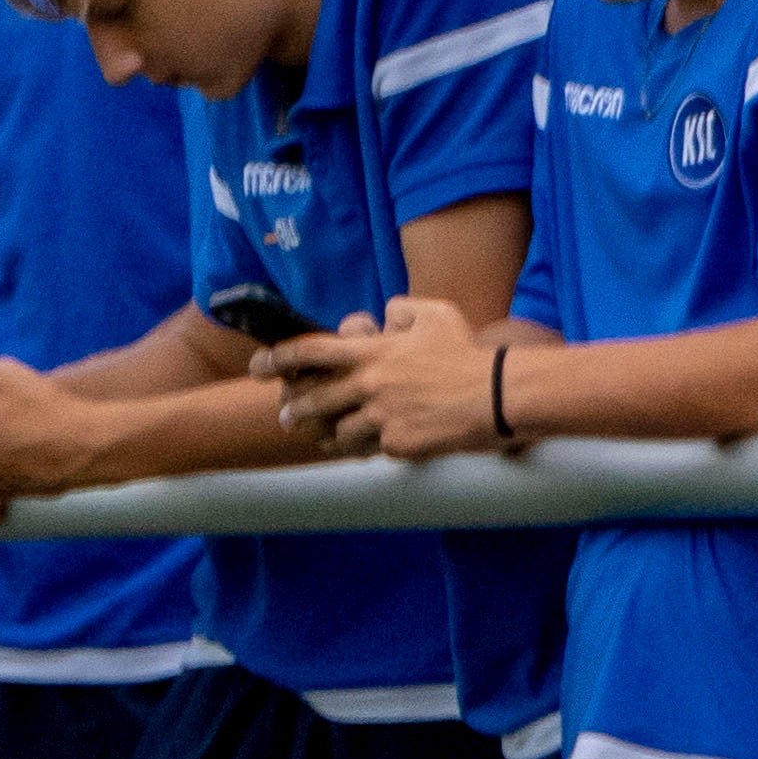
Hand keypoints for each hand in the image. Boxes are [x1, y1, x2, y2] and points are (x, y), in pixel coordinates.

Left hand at [273, 296, 495, 457]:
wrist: (498, 396)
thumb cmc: (468, 352)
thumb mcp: (437, 314)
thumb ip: (402, 308)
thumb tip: (384, 315)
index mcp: (372, 353)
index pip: (310, 352)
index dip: (277, 358)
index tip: (259, 366)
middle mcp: (368, 386)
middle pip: (313, 400)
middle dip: (294, 409)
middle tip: (286, 416)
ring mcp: (380, 418)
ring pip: (338, 431)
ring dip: (330, 434)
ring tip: (325, 439)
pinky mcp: (397, 445)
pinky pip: (371, 450)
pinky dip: (366, 449)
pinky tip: (367, 451)